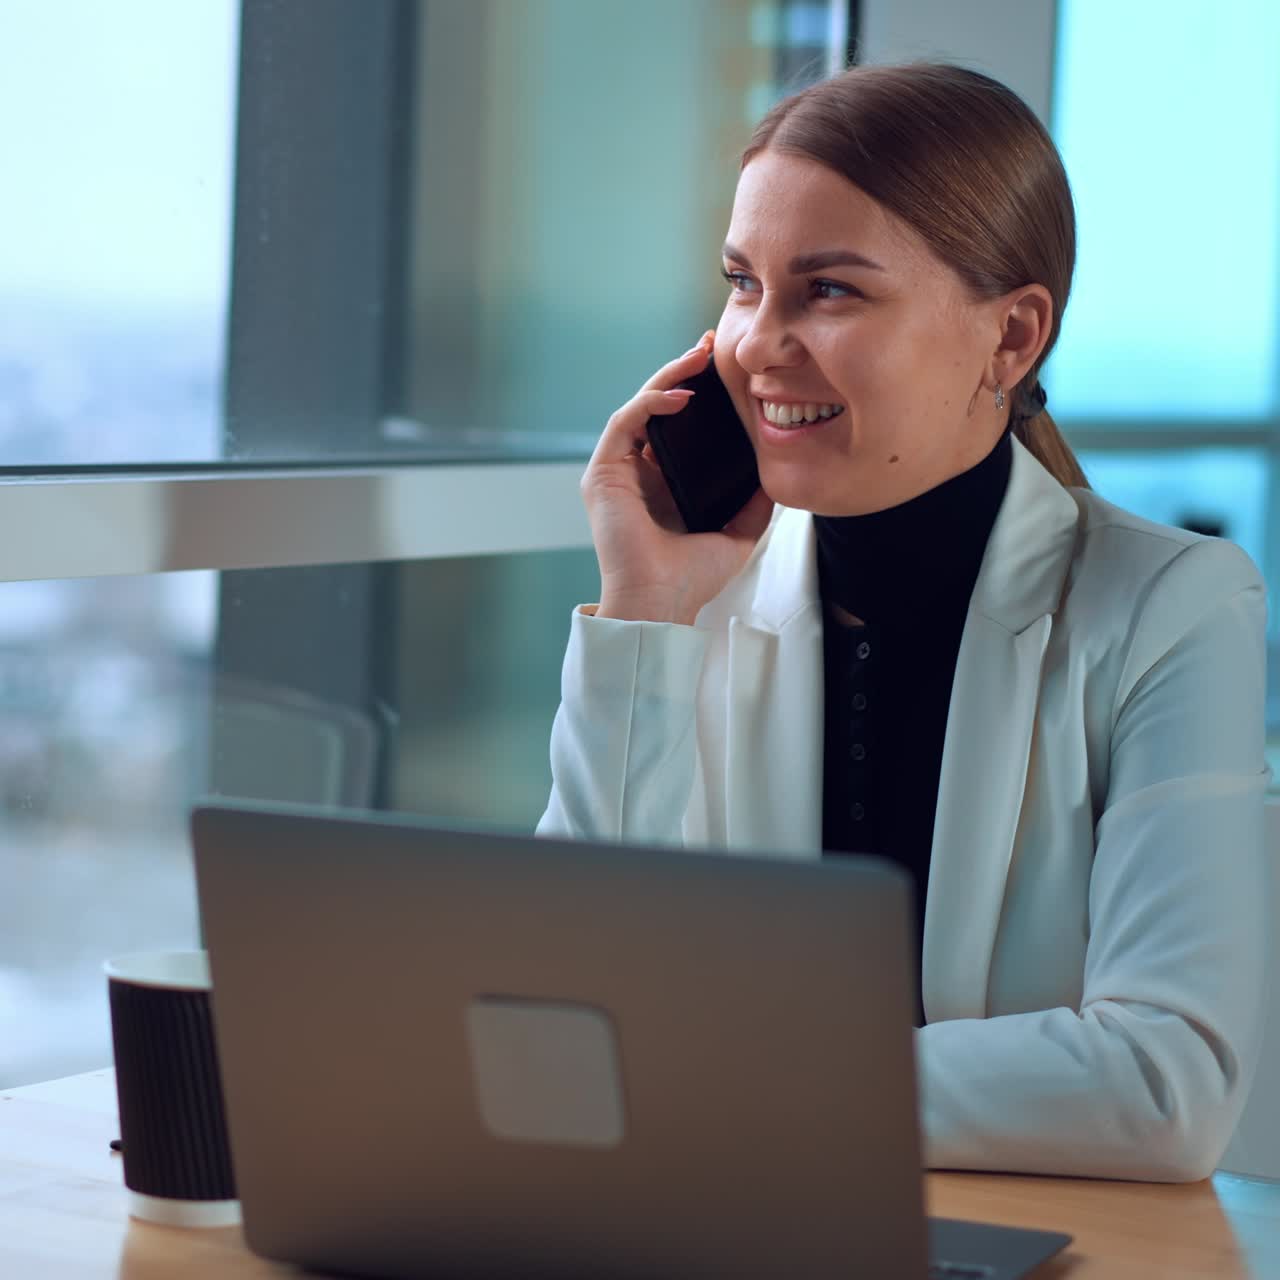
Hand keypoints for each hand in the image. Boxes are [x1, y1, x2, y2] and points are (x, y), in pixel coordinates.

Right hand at [581, 333, 774, 624]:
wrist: (661, 603)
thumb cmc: (690, 578)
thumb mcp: (738, 531)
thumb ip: (754, 501)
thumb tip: (776, 471)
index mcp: (662, 483)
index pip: (677, 426)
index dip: (698, 394)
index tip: (724, 370)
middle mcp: (636, 472)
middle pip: (657, 408)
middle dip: (683, 372)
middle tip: (710, 346)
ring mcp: (616, 471)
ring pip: (640, 406)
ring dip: (669, 376)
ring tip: (700, 358)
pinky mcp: (602, 473)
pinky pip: (626, 422)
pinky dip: (652, 402)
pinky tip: (683, 396)